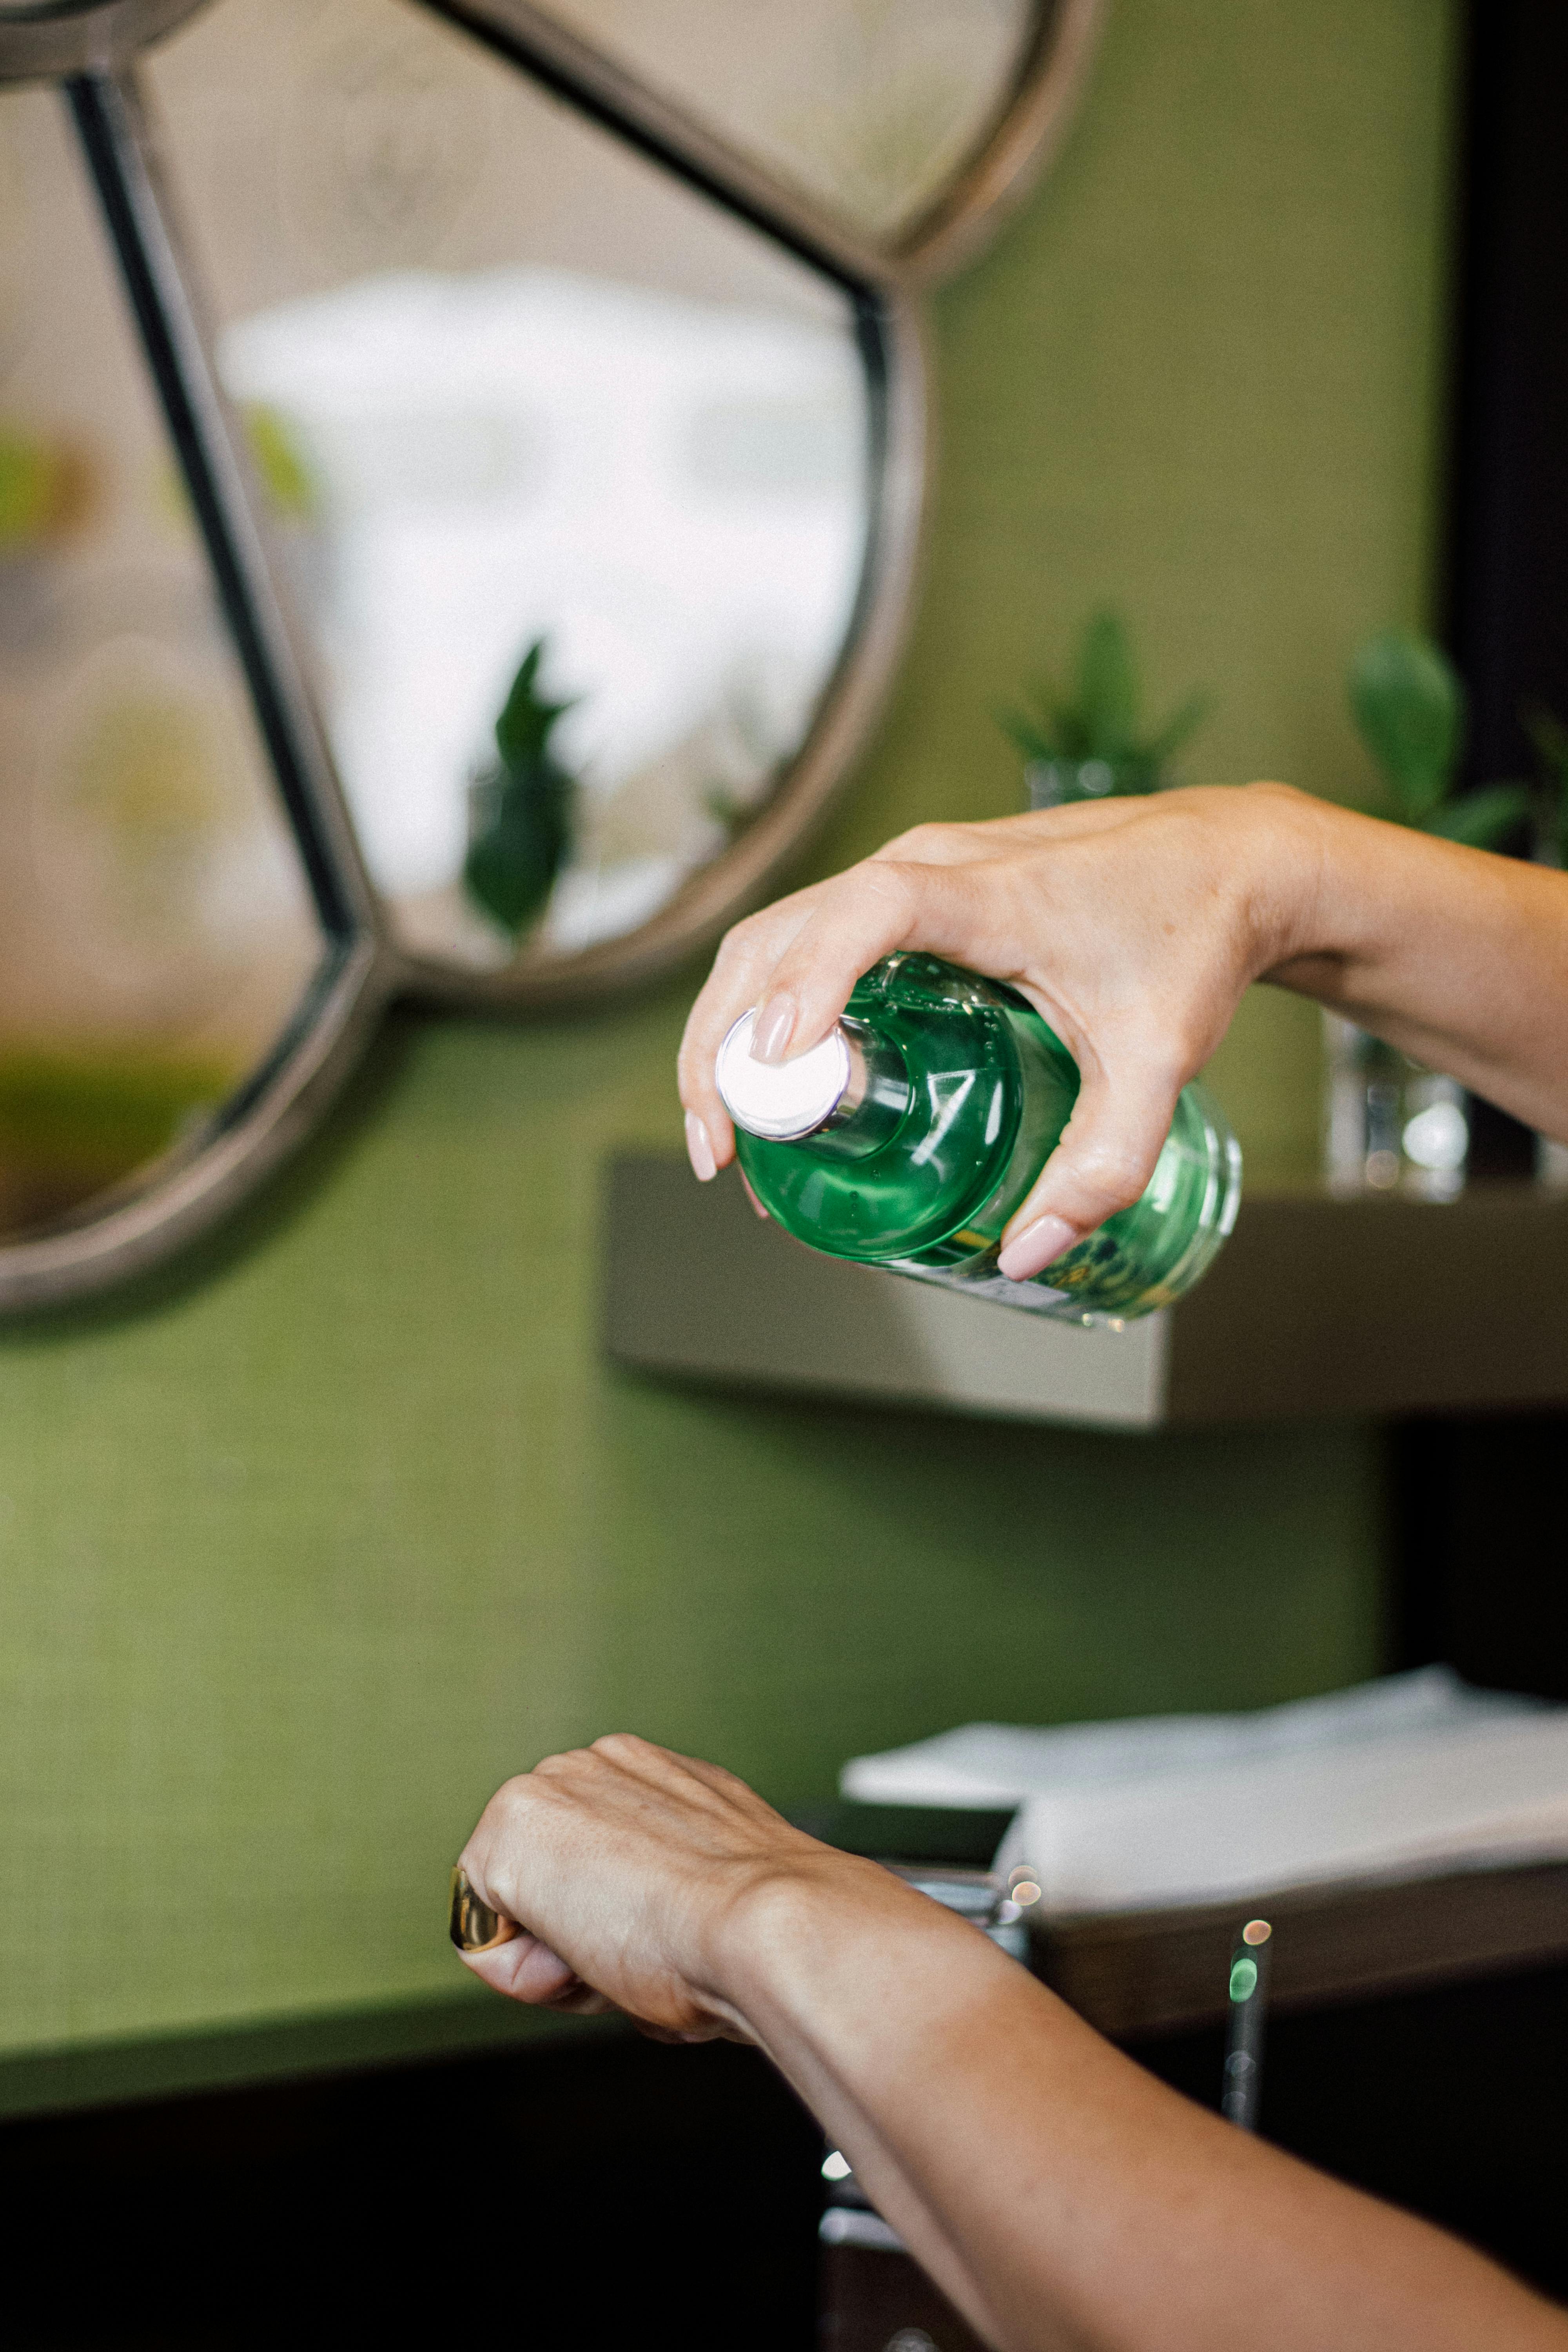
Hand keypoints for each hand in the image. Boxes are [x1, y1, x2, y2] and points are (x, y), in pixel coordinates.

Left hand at [453, 1733, 873, 2037]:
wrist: (762, 1926)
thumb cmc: (748, 1929)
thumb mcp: (705, 1887)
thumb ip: (664, 1885)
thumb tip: (649, 1917)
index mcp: (642, 1775)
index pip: (583, 1870)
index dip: (608, 1927)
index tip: (653, 1938)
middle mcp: (590, 1766)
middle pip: (541, 1887)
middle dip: (575, 1936)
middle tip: (635, 1951)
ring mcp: (548, 1787)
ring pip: (514, 1909)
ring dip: (555, 1951)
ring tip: (619, 1952)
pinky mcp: (510, 1827)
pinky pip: (484, 1934)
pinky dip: (522, 1970)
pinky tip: (584, 1957)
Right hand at [677, 785, 1322, 1278]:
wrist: (1230, 859)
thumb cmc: (1191, 941)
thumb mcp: (1159, 1063)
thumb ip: (1104, 1165)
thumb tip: (1026, 1254)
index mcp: (982, 893)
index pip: (866, 915)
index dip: (809, 982)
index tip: (778, 1063)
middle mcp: (927, 867)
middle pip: (779, 935)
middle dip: (729, 1043)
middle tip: (724, 1149)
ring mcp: (910, 872)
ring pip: (776, 936)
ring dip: (733, 1028)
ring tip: (733, 1134)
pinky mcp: (910, 891)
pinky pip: (807, 936)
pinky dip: (768, 1004)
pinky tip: (777, 1084)